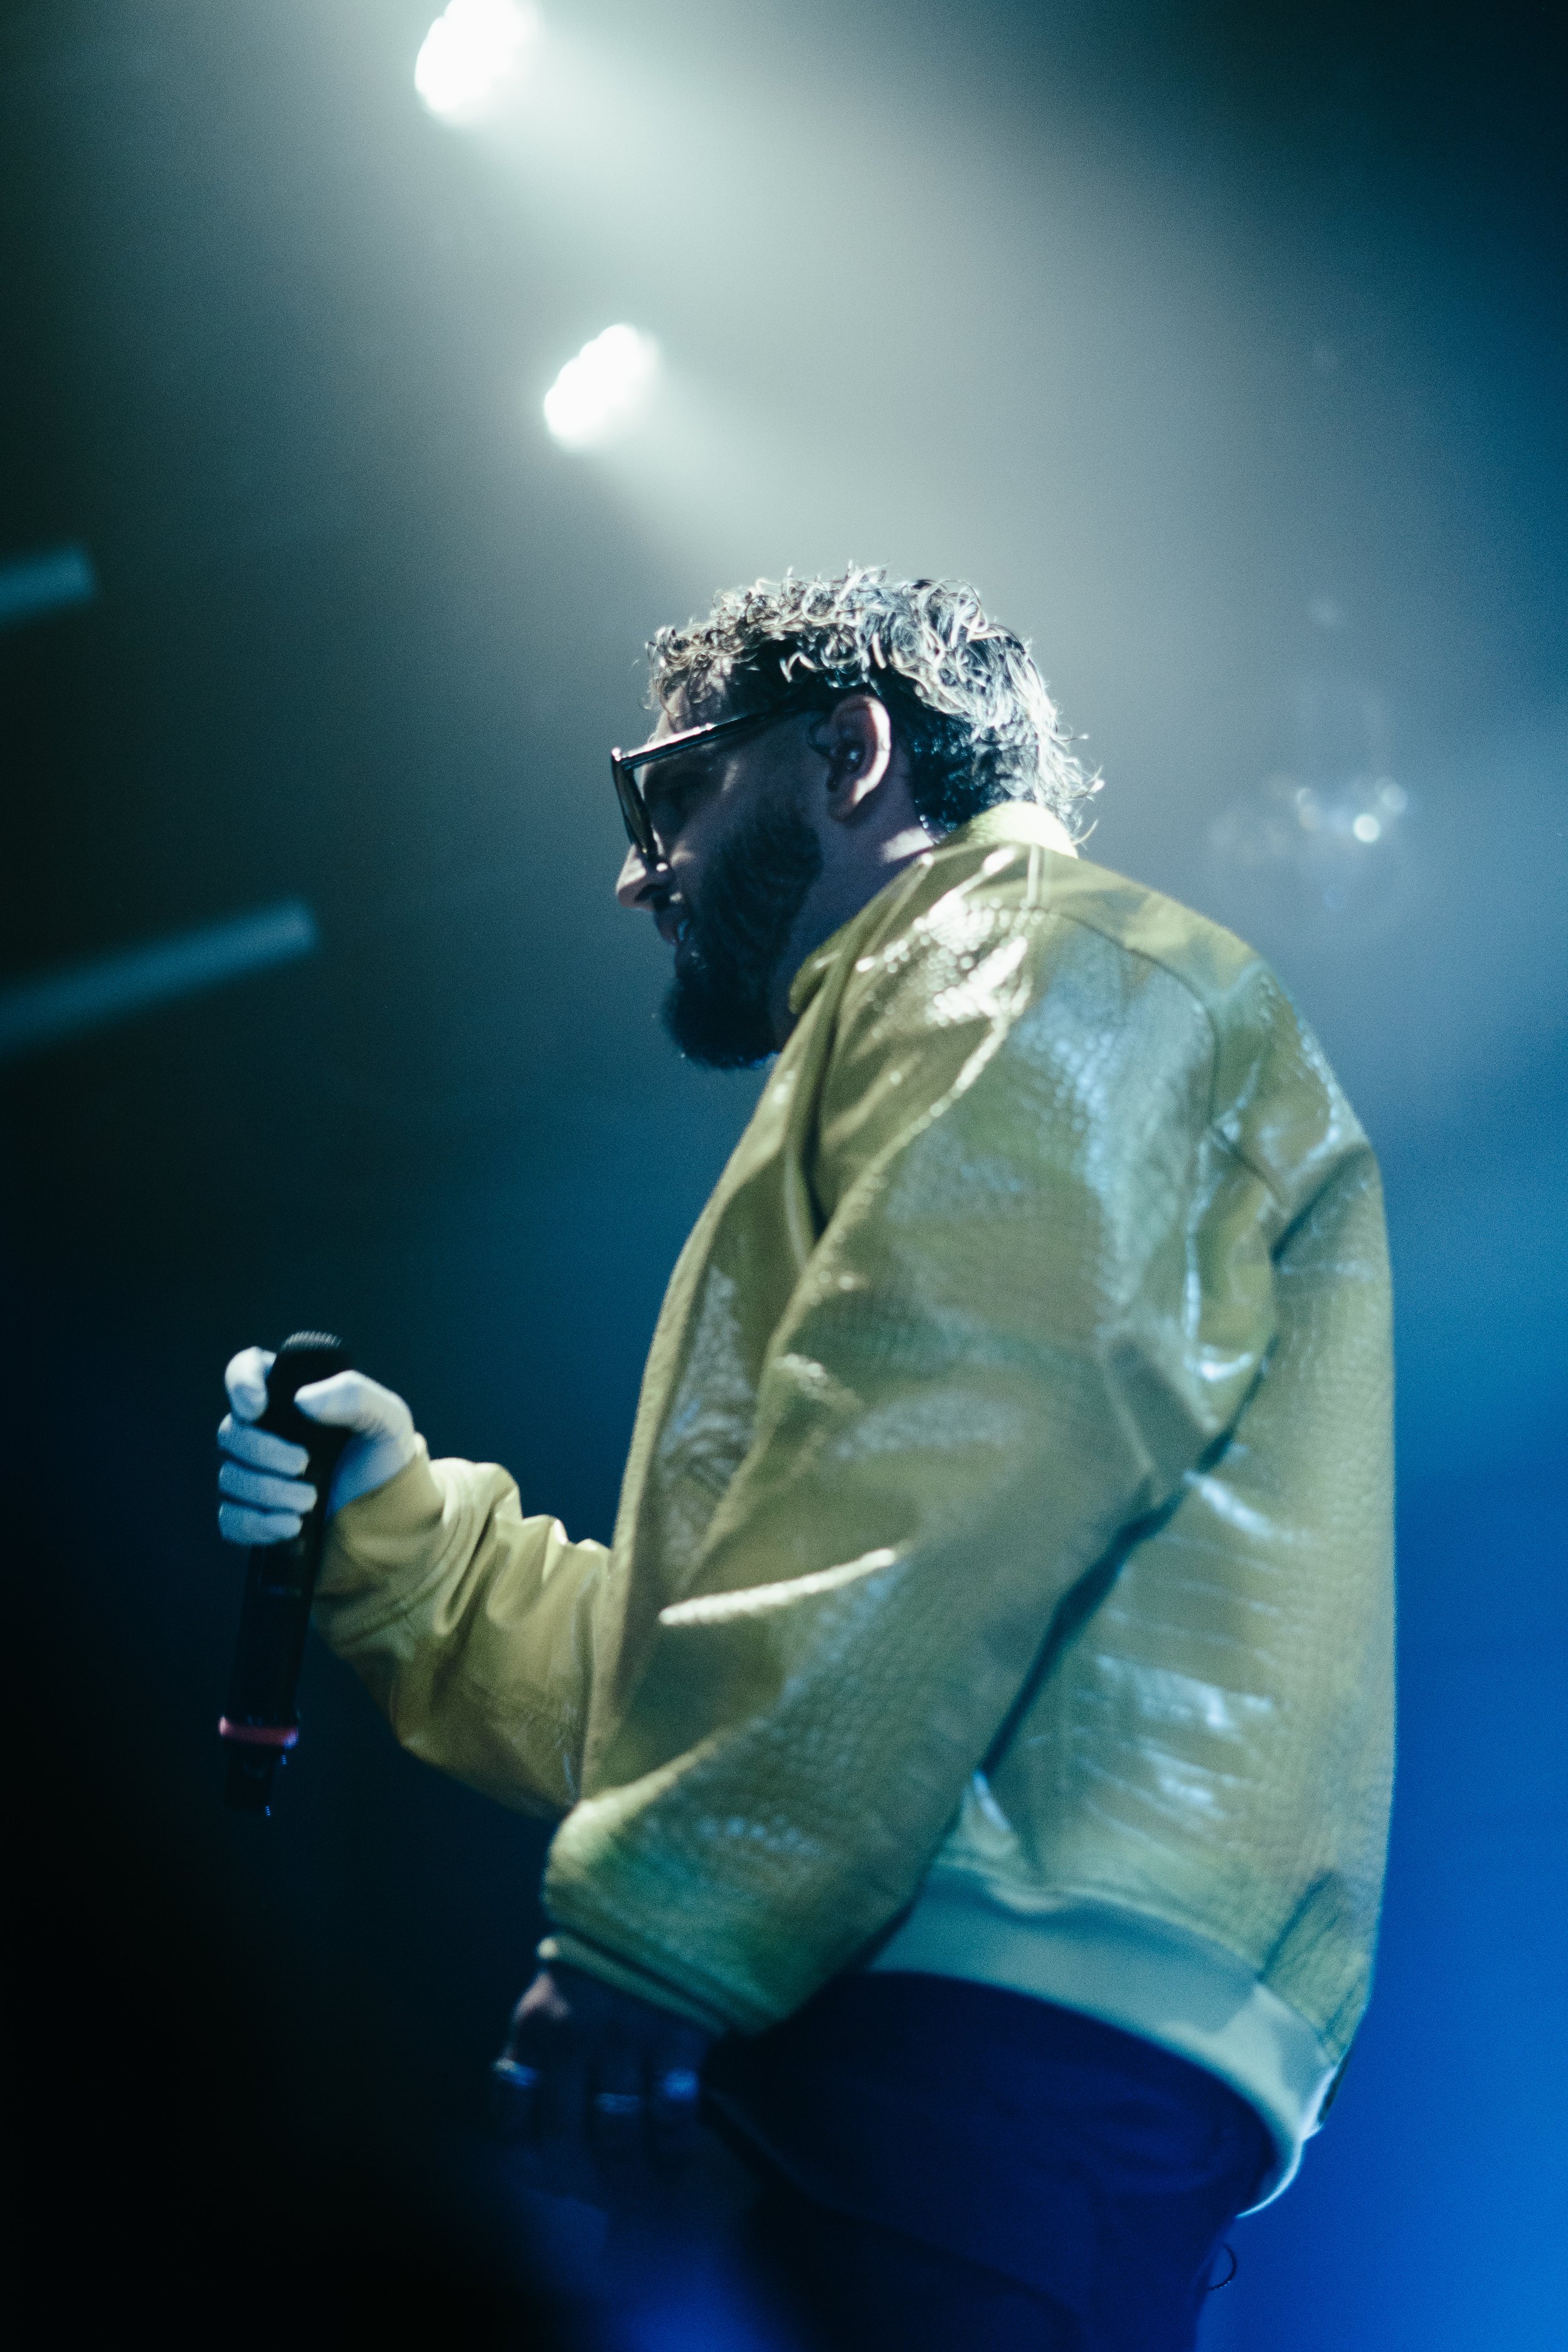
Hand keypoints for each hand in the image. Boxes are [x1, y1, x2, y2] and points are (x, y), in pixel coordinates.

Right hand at [216, 1345, 419, 1544]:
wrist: (388, 1513)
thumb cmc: (383, 1457)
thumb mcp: (388, 1419)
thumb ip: (355, 1396)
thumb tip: (303, 1399)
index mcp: (291, 1395)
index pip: (245, 1369)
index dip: (241, 1383)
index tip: (258, 1407)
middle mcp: (264, 1431)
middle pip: (230, 1432)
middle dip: (263, 1452)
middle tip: (303, 1465)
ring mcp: (254, 1473)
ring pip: (230, 1478)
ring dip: (267, 1491)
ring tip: (309, 1501)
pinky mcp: (253, 1513)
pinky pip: (231, 1519)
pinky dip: (256, 1523)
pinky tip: (290, 1526)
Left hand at [491, 1963, 712, 2199]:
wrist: (662, 1891)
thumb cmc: (603, 1956)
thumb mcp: (553, 1995)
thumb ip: (541, 2053)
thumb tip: (533, 2133)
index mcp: (534, 2028)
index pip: (514, 2119)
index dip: (530, 2163)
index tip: (552, 2182)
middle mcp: (571, 2037)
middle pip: (565, 2137)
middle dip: (584, 2181)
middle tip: (605, 2200)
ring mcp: (624, 2036)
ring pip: (617, 2132)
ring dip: (630, 2174)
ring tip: (643, 2192)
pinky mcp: (675, 2035)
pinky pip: (670, 2113)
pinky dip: (672, 2145)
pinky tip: (675, 2158)